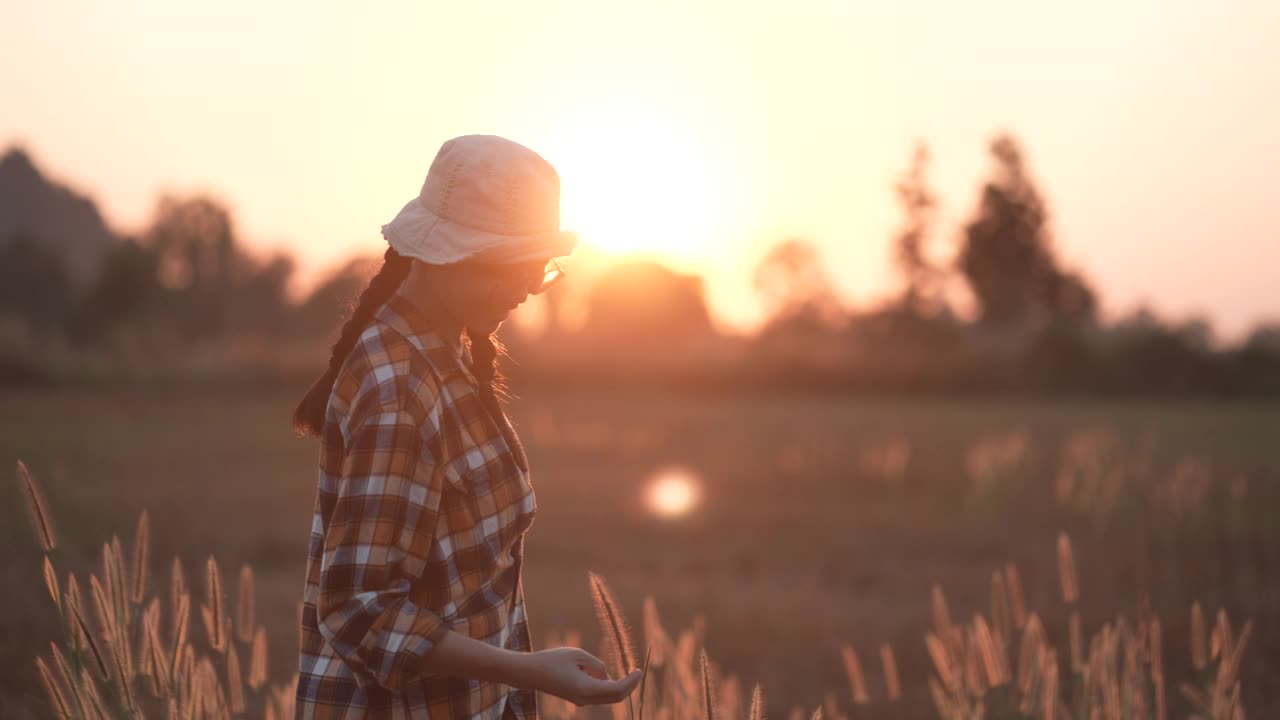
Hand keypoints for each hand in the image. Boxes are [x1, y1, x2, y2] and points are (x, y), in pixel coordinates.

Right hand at [521, 647, 642, 706]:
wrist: (529, 673)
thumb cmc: (552, 660)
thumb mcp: (578, 655)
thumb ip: (597, 665)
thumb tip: (606, 675)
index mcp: (586, 689)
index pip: (617, 689)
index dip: (631, 681)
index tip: (639, 670)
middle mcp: (585, 699)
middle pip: (615, 697)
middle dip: (628, 686)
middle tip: (636, 672)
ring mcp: (580, 701)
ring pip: (606, 695)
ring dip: (612, 683)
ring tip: (589, 664)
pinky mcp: (576, 698)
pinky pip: (597, 693)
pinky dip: (603, 684)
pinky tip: (593, 671)